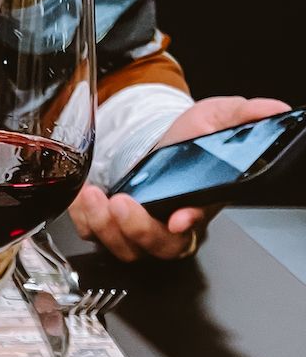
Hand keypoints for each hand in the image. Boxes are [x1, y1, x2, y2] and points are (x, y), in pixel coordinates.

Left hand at [70, 96, 289, 260]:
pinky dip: (83, 217)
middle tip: (122, 204)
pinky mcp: (109, 226)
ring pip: (122, 247)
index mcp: (198, 206)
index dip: (188, 223)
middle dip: (137, 229)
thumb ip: (244, 115)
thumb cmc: (188, 138)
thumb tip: (274, 109)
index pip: (196, 226)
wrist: (156, 139)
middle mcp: (167, 226)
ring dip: (104, 225)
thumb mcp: (216, 118)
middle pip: (156, 247)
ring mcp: (137, 230)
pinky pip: (93, 234)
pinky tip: (82, 196)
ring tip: (95, 195)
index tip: (179, 218)